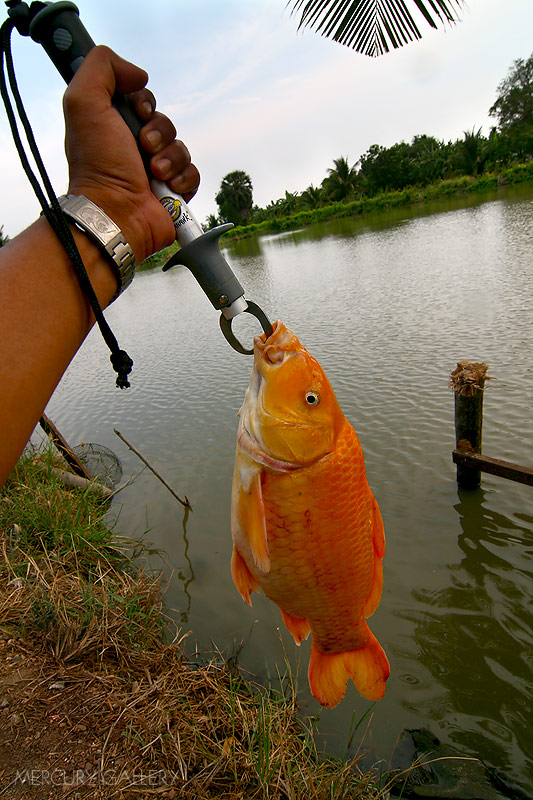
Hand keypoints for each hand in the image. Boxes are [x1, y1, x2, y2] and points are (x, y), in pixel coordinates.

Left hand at [63, 46, 199, 262]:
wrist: (116, 213)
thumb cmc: (98, 164)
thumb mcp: (84, 102)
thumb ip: (102, 68)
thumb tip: (138, 75)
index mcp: (113, 127)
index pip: (142, 100)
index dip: (144, 103)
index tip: (138, 114)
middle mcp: (132, 149)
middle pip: (164, 122)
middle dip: (159, 132)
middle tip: (143, 147)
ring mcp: (155, 172)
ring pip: (181, 148)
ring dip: (171, 157)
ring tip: (155, 173)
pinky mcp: (173, 194)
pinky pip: (193, 173)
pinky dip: (184, 178)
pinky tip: (168, 187)